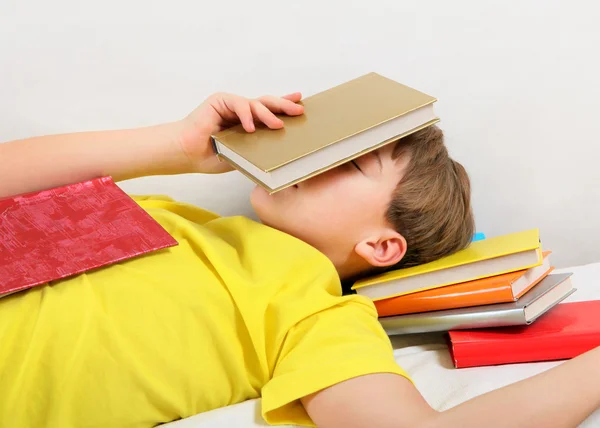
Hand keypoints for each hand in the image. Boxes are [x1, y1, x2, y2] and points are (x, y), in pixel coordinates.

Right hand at [178, 92, 303, 173]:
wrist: (188, 154)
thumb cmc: (211, 156)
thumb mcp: (243, 154)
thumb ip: (259, 148)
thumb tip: (282, 152)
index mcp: (247, 121)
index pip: (269, 112)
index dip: (284, 106)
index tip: (301, 104)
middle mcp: (241, 111)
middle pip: (267, 103)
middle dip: (284, 106)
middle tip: (298, 110)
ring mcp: (230, 104)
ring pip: (255, 104)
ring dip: (268, 115)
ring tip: (278, 126)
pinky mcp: (220, 100)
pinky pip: (238, 104)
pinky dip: (245, 116)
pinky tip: (250, 128)